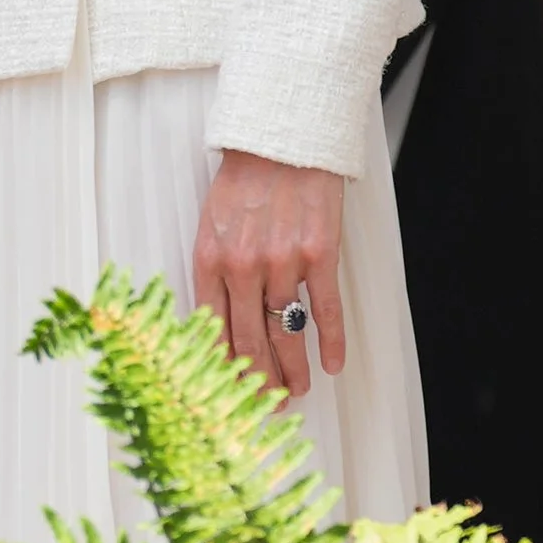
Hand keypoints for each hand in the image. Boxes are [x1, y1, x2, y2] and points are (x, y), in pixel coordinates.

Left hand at [194, 147, 344, 398]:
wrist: (283, 138)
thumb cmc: (245, 180)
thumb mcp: (212, 224)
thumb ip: (214, 270)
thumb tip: (219, 321)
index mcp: (209, 260)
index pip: (211, 329)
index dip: (221, 365)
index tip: (227, 390)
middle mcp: (242, 266)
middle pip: (248, 340)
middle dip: (257, 380)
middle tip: (266, 405)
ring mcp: (282, 261)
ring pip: (285, 332)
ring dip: (292, 370)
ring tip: (296, 393)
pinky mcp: (319, 254)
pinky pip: (325, 310)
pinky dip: (330, 342)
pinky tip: (333, 365)